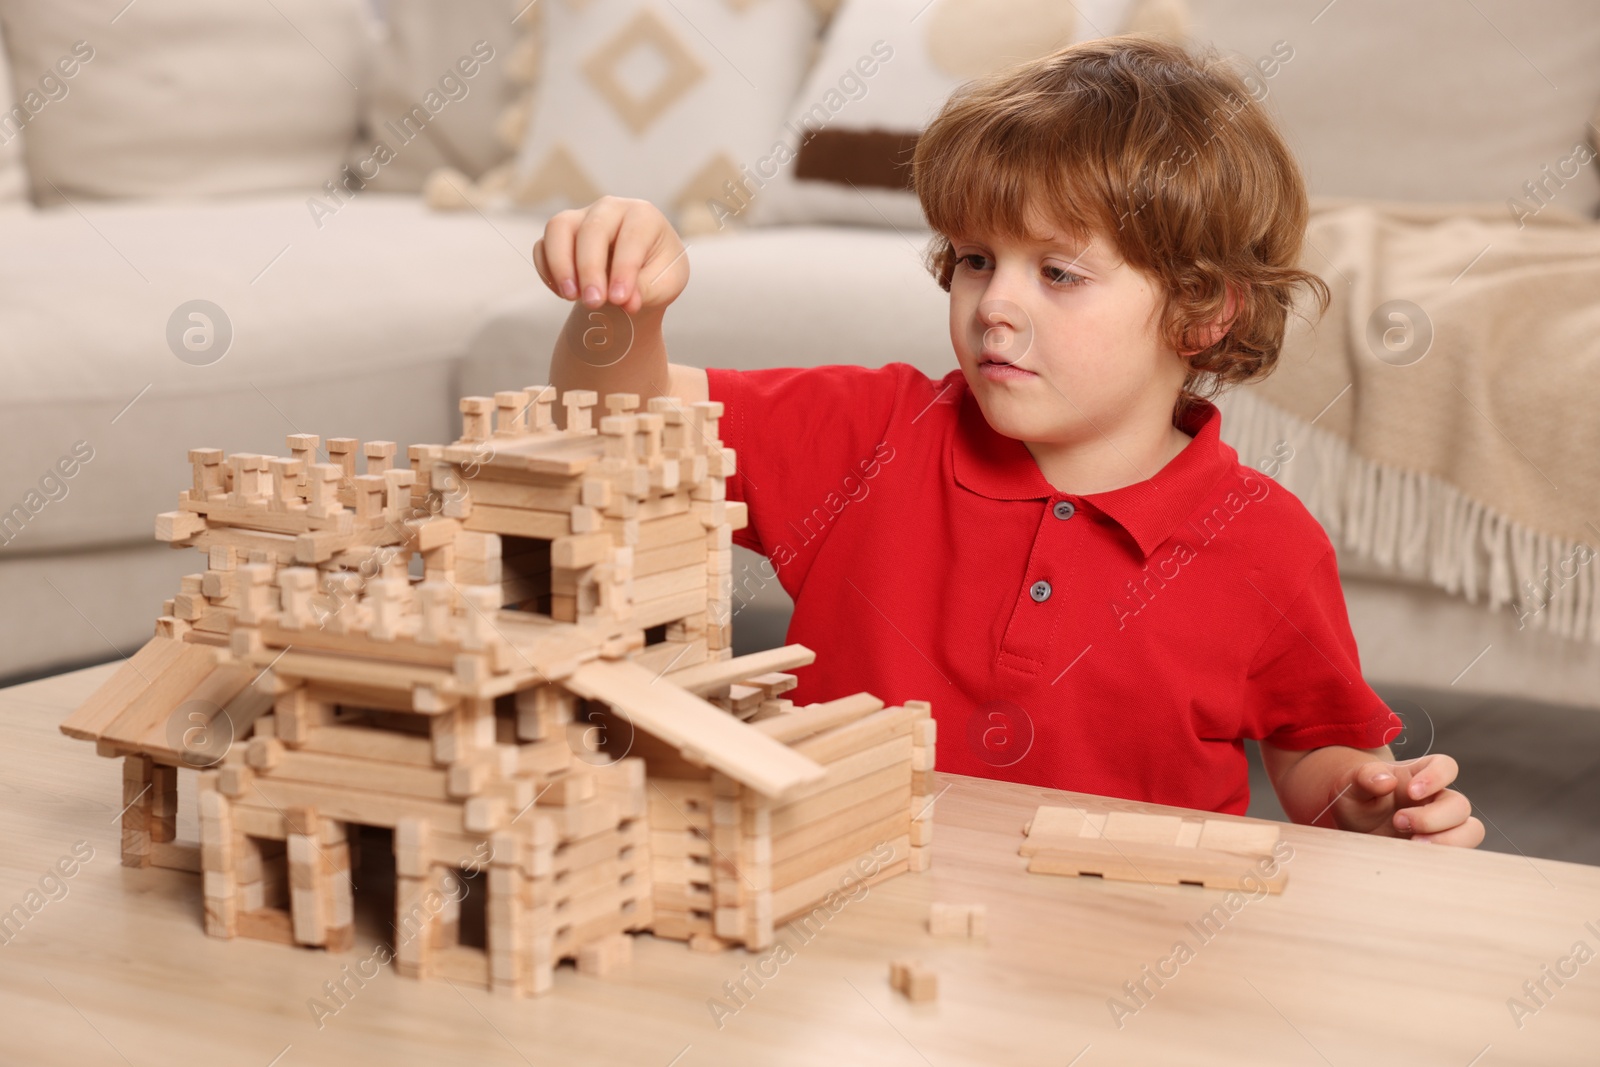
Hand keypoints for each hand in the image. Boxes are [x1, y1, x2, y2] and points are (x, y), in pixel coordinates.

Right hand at [533, 196, 688, 315]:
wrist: (639, 275)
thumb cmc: (657, 273)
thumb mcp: (667, 285)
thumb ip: (647, 290)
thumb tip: (625, 302)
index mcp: (643, 215)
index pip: (632, 237)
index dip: (624, 270)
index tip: (621, 301)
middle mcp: (610, 208)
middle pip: (592, 230)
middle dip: (590, 269)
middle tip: (594, 303)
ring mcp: (581, 217)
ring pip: (558, 228)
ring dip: (561, 265)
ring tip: (571, 297)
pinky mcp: (560, 234)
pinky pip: (543, 246)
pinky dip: (548, 271)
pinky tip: (564, 294)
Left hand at [1332, 753, 1484, 846]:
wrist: (1353, 826)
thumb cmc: (1357, 799)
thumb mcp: (1352, 785)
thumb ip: (1365, 777)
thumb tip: (1386, 781)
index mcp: (1418, 776)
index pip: (1445, 766)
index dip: (1436, 777)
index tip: (1411, 792)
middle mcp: (1436, 799)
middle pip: (1460, 804)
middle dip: (1432, 818)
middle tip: (1399, 822)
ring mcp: (1442, 824)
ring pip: (1471, 830)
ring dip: (1448, 840)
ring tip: (1414, 845)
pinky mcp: (1441, 847)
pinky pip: (1461, 853)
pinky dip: (1444, 857)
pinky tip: (1417, 857)